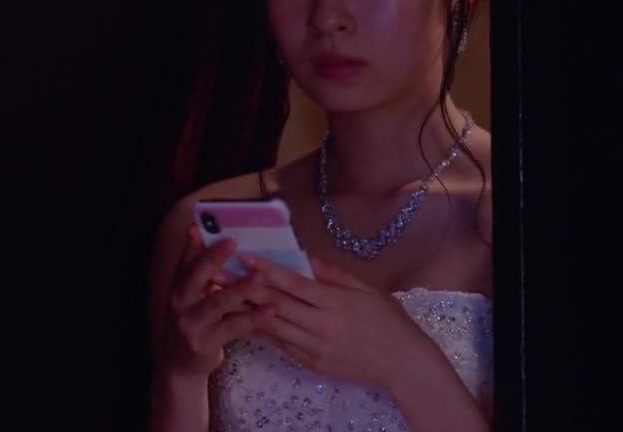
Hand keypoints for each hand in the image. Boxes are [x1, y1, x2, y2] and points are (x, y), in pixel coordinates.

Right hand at [159, 225, 276, 381]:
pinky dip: (253, 318)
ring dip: (240, 288)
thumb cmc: (193, 321)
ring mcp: (191, 323)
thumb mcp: (190, 294)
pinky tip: (271, 310)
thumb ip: (197, 267)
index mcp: (178, 285)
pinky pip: (232, 327)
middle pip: (196, 276)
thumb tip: (198, 230)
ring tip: (261, 276)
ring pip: (217, 302)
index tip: (200, 223)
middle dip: (214, 258)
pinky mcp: (205, 342)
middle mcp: (180, 302)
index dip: (192, 242)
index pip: (185, 259)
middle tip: (233, 242)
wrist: (180, 365)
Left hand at [241, 254, 422, 386]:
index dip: (267, 270)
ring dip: (247, 312)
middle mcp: (321, 326)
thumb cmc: (385, 318)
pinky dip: (263, 332)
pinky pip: (282, 346)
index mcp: (335, 303)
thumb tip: (304, 258)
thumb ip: (332, 273)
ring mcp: (315, 348)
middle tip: (221, 275)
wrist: (400, 361)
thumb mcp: (364, 288)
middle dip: (246, 288)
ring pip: (273, 327)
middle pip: (276, 305)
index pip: (294, 284)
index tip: (245, 257)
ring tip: (225, 297)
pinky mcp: (312, 364)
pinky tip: (246, 320)